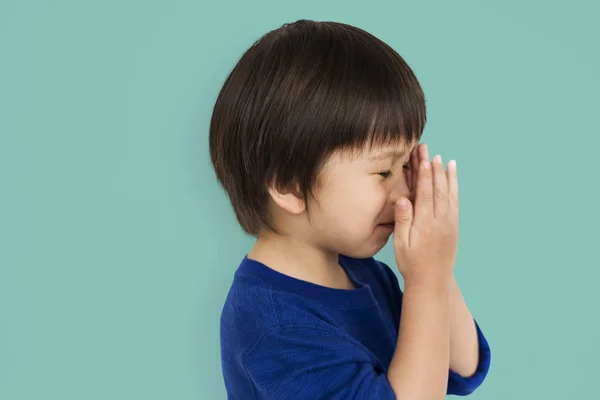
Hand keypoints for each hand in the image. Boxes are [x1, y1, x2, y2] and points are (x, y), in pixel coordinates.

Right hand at [393, 143, 458, 284]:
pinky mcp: (454, 226)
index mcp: (425, 224)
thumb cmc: (411, 263)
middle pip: (437, 189)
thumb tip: (403, 199)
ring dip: (446, 175)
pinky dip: (454, 187)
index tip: (422, 158)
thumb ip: (402, 221)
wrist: (432, 281)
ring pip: (448, 193)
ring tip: (444, 159)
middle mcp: (440, 221)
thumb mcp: (401, 244)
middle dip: (434, 168)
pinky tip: (452, 178)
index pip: (424, 193)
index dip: (423, 174)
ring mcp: (449, 222)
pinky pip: (455, 202)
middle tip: (429, 151)